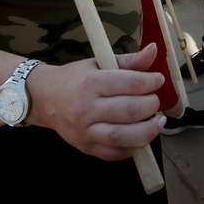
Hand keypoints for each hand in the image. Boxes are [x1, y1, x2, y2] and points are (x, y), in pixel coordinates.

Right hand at [27, 43, 165, 160]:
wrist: (45, 99)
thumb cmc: (75, 79)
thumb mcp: (99, 63)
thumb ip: (129, 60)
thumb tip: (154, 50)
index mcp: (90, 83)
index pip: (129, 83)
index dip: (150, 82)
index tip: (158, 80)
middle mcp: (86, 108)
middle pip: (129, 110)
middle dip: (151, 105)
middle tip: (155, 100)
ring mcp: (85, 131)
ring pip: (123, 136)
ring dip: (148, 130)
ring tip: (157, 121)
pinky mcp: (86, 148)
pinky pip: (115, 153)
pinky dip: (133, 146)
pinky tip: (140, 135)